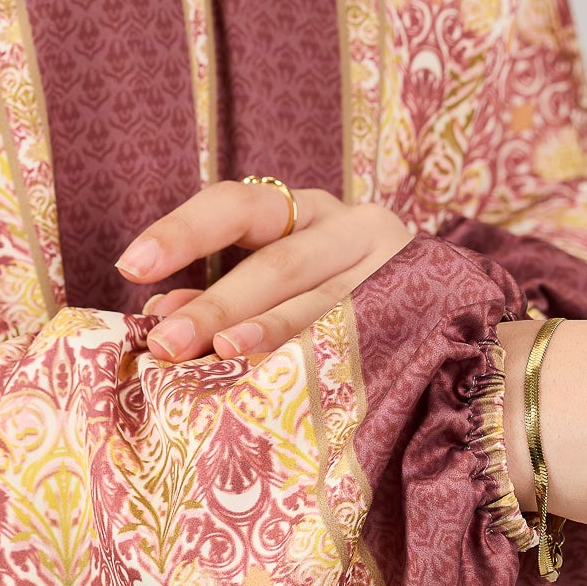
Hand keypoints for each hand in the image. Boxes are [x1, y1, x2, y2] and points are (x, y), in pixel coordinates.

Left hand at [116, 179, 410, 362]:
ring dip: (268, 331)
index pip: (238, 205)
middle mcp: (356, 228)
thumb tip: (161, 317)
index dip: (184, 232)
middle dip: (218, 302)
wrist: (454, 310)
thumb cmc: (341, 295)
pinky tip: (282, 380)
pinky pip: (357, 338)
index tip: (132, 265)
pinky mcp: (416, 316)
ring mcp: (393, 273)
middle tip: (167, 341)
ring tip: (221, 354)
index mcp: (309, 210)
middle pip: (279, 261)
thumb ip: (223, 292)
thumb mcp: (282, 277)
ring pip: (323, 301)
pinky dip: (314, 357)